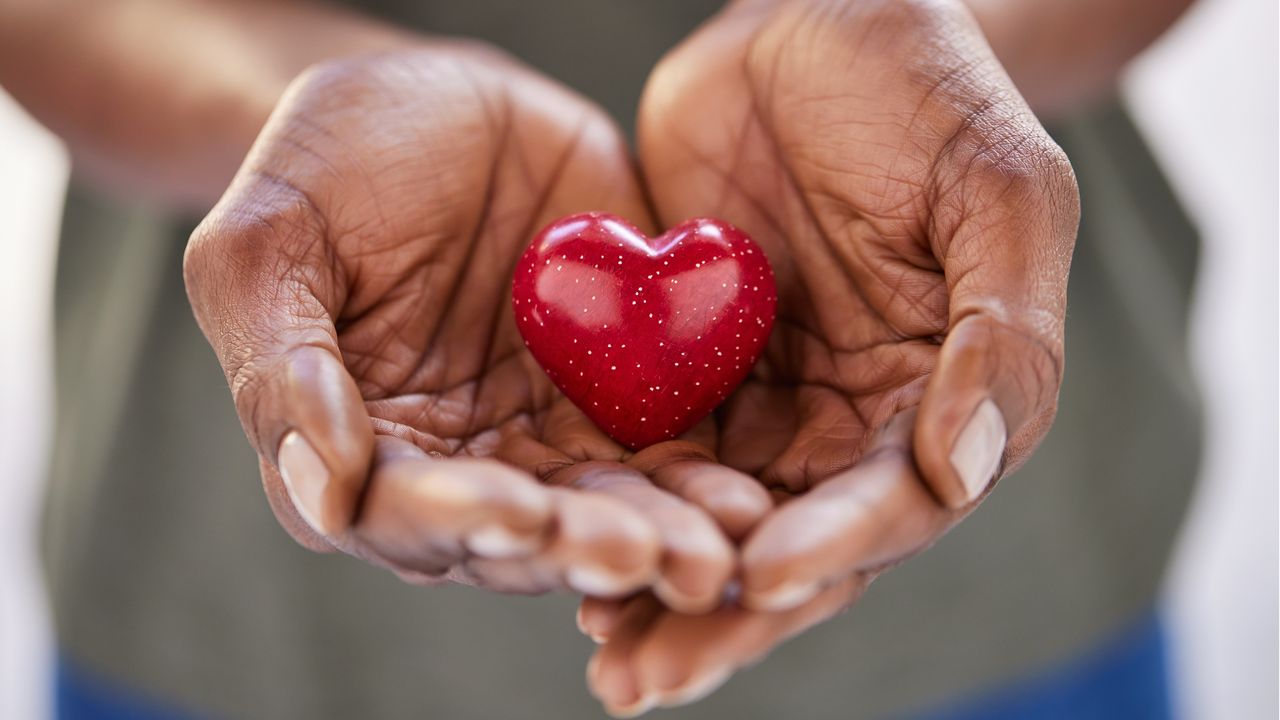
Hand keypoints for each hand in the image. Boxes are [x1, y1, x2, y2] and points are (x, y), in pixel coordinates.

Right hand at [184, 45, 770, 610]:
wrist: (443, 103)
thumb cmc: (331, 164)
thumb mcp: (268, 242)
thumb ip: (282, 366)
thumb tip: (322, 495)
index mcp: (355, 450)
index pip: (397, 512)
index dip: (454, 519)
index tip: (515, 512)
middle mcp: (455, 469)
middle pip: (516, 536)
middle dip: (578, 547)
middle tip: (641, 555)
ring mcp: (543, 440)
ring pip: (602, 512)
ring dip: (657, 540)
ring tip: (708, 554)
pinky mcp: (620, 402)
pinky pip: (666, 454)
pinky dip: (703, 485)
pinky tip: (746, 503)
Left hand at [587, 0, 1079, 710]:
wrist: (821, 18)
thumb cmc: (931, 87)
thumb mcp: (998, 186)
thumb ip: (1005, 329)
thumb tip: (966, 471)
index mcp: (949, 397)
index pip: (898, 501)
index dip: (837, 545)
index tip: (763, 576)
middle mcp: (859, 421)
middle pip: (799, 544)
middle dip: (728, 612)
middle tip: (647, 675)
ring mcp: (774, 402)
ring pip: (720, 520)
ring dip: (661, 587)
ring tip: (599, 648)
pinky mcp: (695, 371)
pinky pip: (655, 455)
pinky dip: (619, 508)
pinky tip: (562, 543)